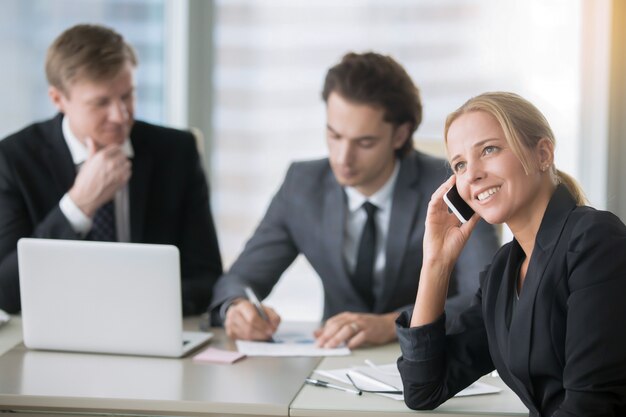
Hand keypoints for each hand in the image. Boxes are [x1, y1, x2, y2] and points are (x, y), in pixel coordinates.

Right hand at [68, 138, 131, 216]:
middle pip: (123, 155)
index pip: (116, 147)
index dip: (115, 150)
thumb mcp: (87, 162)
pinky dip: (125, 173)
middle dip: (119, 157)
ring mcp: (118, 172)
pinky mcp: (122, 181)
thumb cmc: (85, 180)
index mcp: (102, 156)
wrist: (86, 196)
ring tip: (116, 168)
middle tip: (115, 161)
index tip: (114, 153)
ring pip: (127, 163)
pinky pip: (129, 172)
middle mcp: (111, 163)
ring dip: (123, 164)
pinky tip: (118, 175)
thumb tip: (90, 139)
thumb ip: (92, 149)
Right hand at [224, 299, 279, 340]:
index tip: (271, 330)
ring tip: (264, 336)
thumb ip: (273, 316)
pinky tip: (256, 337)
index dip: (263, 326)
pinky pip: (242, 340)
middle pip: (248, 328)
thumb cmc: (255, 311)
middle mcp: (233, 314)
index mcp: (243, 305)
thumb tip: (274, 327)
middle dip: (261, 334)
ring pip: (245, 336)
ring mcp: (230, 324)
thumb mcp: (265, 309)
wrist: (241, 310)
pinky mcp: (229, 333)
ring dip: (257, 338)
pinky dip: (251, 340)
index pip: (252, 318)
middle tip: (269, 335)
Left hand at [314, 311, 398, 348]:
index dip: (323, 332)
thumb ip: (333, 330)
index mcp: (347, 317)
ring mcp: (362, 324)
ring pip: (347, 329)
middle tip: (320, 345)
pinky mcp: (370, 331)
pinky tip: (348, 348)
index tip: (316, 342)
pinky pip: (360, 336)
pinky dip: (353, 342)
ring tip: (330, 347)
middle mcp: (353, 318)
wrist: (387, 324)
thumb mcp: (349, 325)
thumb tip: (316, 334)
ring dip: (337, 338)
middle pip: (337, 325)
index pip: (331, 323)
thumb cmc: (366, 326)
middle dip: (327, 336)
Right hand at [409, 175, 481, 326]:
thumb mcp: (466, 231)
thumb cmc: (453, 248)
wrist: (442, 259)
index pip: (455, 201)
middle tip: (460, 175)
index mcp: (451, 217)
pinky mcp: (430, 217)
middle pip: (447, 196)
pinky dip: (438, 195)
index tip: (469, 183)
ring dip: (445, 187)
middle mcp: (443, 214)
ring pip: (439, 197)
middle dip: (452, 186)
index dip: (460, 192)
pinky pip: (433, 203)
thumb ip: (472, 219)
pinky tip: (445, 189)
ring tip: (453, 179)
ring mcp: (436, 215)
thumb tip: (482, 210)